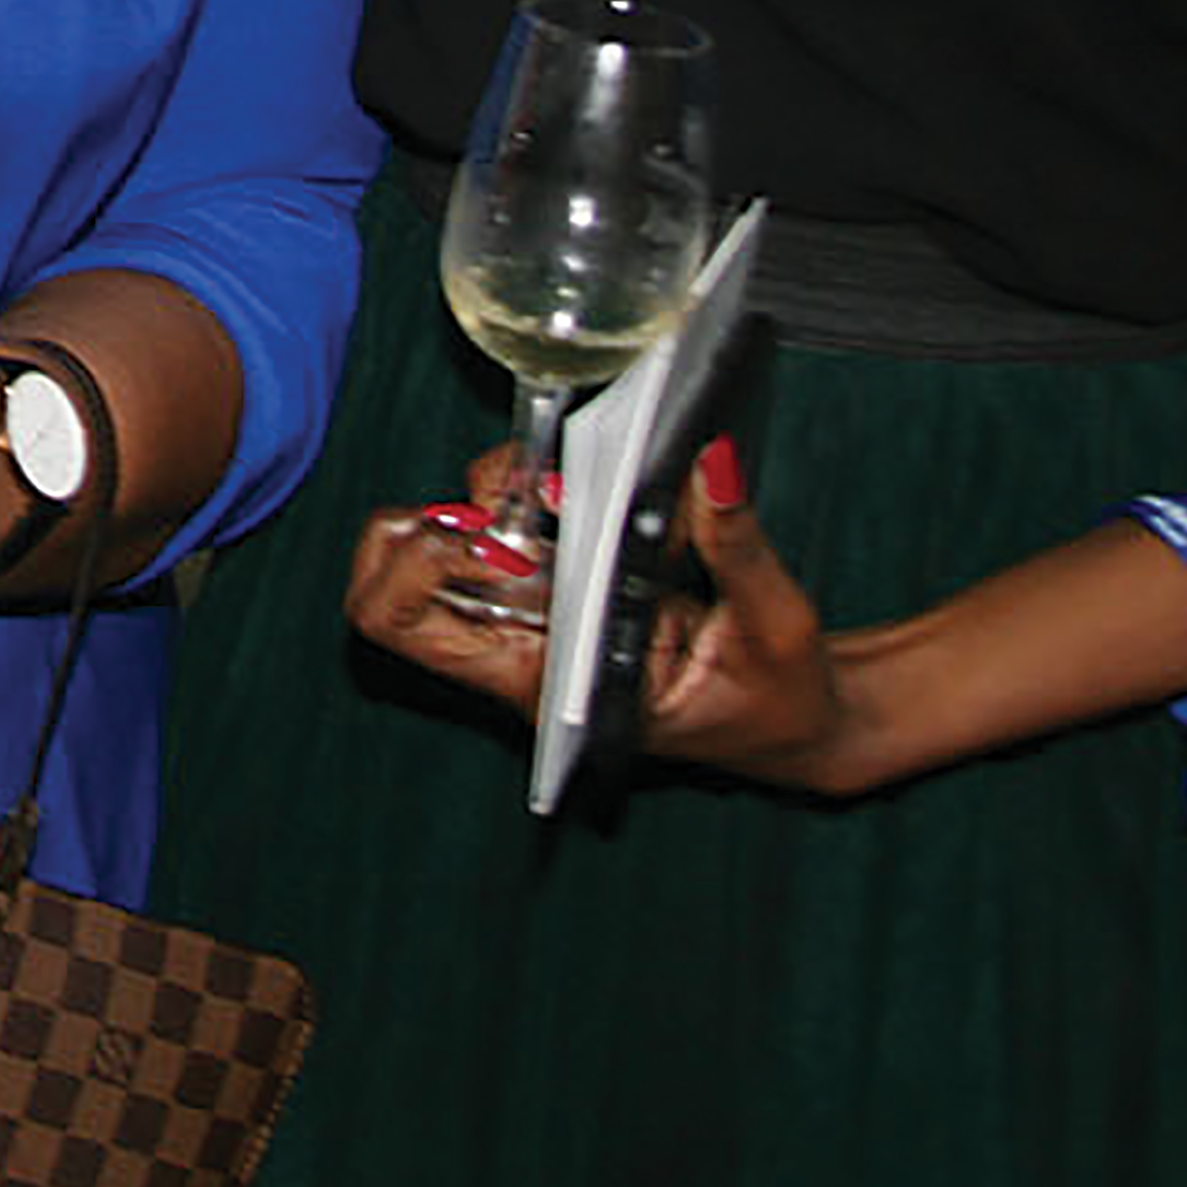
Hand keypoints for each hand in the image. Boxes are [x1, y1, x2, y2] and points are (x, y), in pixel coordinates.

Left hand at [342, 440, 861, 792]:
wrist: (800, 726)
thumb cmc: (778, 697)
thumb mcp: (773, 623)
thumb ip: (736, 544)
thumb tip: (709, 461)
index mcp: (547, 685)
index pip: (414, 626)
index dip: (433, 563)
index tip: (511, 536)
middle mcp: (518, 652)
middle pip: (386, 590)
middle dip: (422, 525)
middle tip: (508, 504)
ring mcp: (527, 620)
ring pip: (430, 550)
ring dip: (478, 500)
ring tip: (557, 489)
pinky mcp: (556, 591)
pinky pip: (494, 533)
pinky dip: (517, 495)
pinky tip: (580, 489)